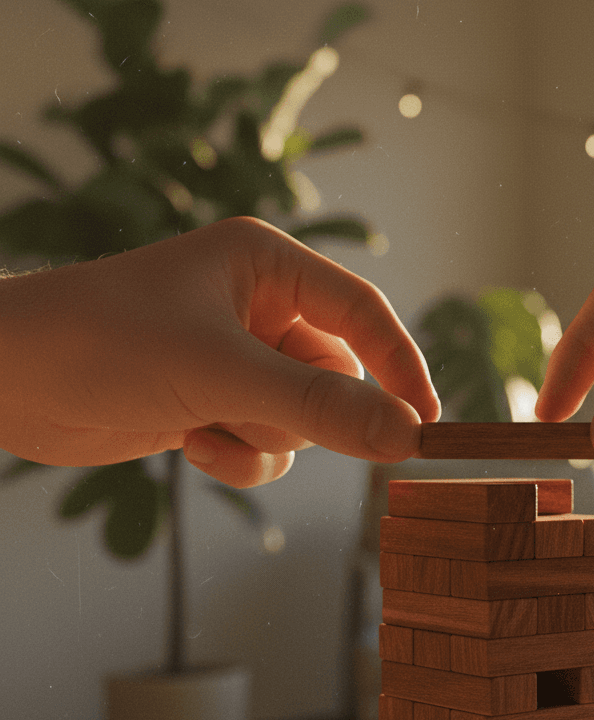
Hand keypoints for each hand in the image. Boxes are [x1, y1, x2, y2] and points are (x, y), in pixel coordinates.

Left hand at [0, 217, 440, 485]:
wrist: (3, 380)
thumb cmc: (101, 342)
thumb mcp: (222, 371)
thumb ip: (321, 405)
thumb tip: (407, 436)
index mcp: (268, 265)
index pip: (364, 313)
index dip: (400, 367)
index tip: (426, 424)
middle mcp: (260, 307)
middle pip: (338, 374)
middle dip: (311, 412)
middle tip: (292, 430)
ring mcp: (238, 358)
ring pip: (305, 418)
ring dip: (267, 435)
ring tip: (209, 423)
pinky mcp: (216, 401)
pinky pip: (269, 442)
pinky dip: (239, 454)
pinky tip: (190, 441)